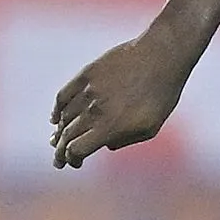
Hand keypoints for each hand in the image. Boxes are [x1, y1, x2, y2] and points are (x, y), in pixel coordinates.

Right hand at [51, 30, 199, 167]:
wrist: (163, 56)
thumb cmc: (162, 94)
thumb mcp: (151, 126)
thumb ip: (126, 140)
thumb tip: (105, 146)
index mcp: (111, 127)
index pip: (77, 149)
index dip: (71, 159)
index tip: (74, 163)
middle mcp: (95, 110)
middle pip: (67, 136)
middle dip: (60, 151)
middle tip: (59, 160)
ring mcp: (88, 91)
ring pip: (64, 117)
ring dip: (59, 132)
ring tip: (58, 140)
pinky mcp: (86, 74)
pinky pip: (63, 96)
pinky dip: (56, 110)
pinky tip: (56, 118)